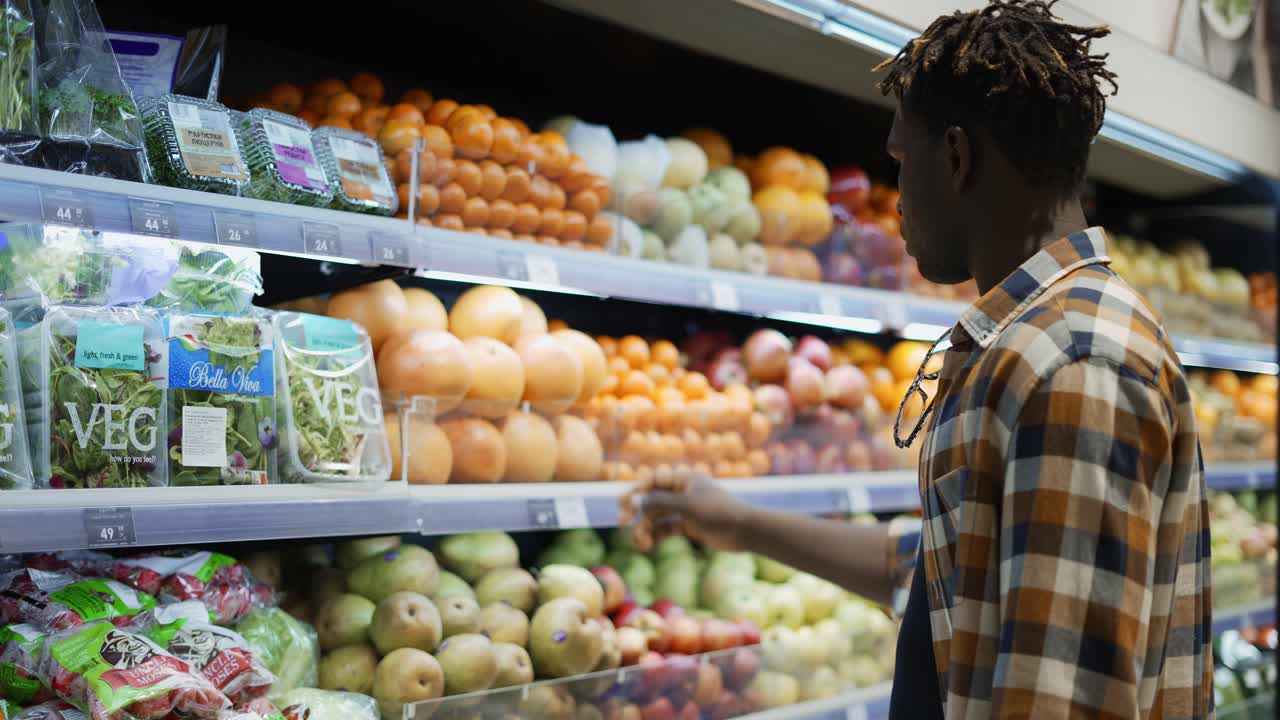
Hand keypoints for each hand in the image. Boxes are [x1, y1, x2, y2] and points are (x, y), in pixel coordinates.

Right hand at [618, 469, 752, 551]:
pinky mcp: (689, 526)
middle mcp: (682, 491)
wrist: (746, 531)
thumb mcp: (687, 506)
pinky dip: (655, 536)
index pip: (652, 481)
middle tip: (622, 523)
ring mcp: (685, 509)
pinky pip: (665, 528)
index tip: (621, 505)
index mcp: (683, 479)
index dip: (635, 492)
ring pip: (657, 516)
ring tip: (639, 543)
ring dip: (645, 528)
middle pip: (651, 499)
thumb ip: (658, 503)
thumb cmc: (719, 512)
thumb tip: (631, 501)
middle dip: (636, 512)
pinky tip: (647, 545)